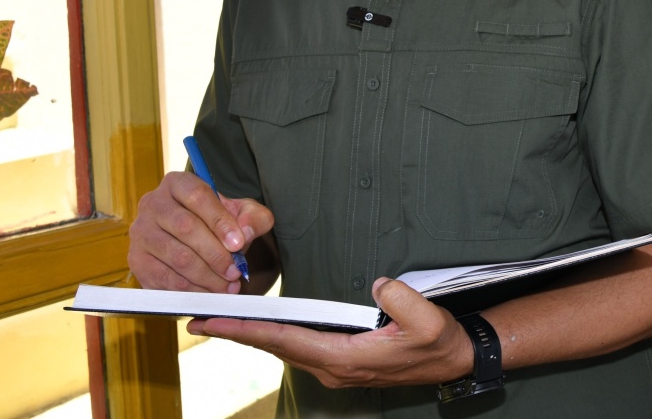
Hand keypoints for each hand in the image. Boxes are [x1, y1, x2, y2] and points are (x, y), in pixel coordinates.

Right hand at [128, 171, 274, 292]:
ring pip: (175, 257)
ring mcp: (140, 232)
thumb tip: (244, 233)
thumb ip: (253, 218)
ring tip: (227, 286)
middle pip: (185, 227)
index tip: (239, 244)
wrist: (196, 238)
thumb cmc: (220, 222)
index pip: (198, 197)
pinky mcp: (136, 260)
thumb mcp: (242, 213)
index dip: (220, 221)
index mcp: (178, 183)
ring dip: (205, 276)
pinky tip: (209, 293)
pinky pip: (164, 279)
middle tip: (235, 272)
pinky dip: (190, 290)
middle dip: (215, 254)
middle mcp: (153, 203)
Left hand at [188, 278, 473, 388]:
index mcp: (345, 358)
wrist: (453, 360)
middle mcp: (333, 367)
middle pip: (276, 347)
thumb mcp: (428, 320)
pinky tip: (265, 328)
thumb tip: (379, 284)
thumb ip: (401, 300)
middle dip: (237, 333)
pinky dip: (275, 337)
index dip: (248, 330)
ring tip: (223, 320)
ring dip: (254, 336)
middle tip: (198, 319)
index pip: (286, 340)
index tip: (214, 322)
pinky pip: (299, 348)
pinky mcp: (342, 362)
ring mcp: (336, 367)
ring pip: (285, 349)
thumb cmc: (438, 342)